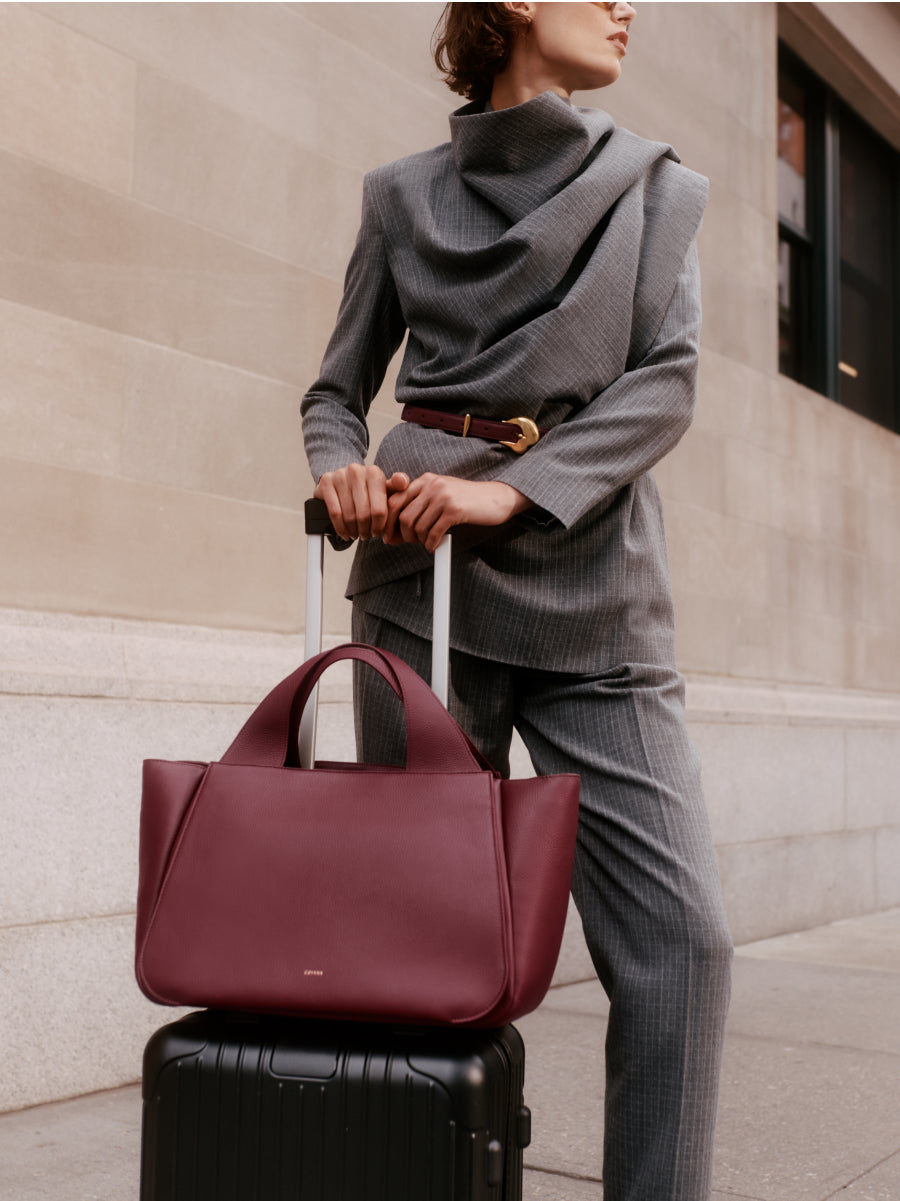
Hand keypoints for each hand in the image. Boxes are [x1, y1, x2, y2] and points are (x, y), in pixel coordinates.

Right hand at [314, 464, 409, 540]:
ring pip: (349, 515)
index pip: (379, 510)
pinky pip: (334, 513)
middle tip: (366, 536)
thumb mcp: (384, 489)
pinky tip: (345, 533)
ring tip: (356, 534)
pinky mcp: (326, 482)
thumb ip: (397, 488)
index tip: (377, 533)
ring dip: (353, 531)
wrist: (342, 479)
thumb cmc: (366, 489)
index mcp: (374, 473)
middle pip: (363, 514)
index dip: (379, 527)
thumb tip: (403, 481)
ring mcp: (340, 476)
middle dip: (366, 530)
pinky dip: (340, 528)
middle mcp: (357, 471)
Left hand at [384, 474, 531, 552]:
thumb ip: (419, 506)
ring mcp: (443, 496)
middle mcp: (432, 485)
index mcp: (425, 480)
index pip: (395, 501)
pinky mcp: (454, 509)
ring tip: (427, 542)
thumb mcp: (440, 495)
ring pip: (418, 526)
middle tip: (411, 542)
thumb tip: (393, 533)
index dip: (389, 521)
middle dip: (404, 535)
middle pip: (404, 516)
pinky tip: (434, 545)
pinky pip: (434, 532)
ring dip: (420, 540)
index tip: (390, 535)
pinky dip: (431, 543)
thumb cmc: (465, 501)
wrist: (495, 498)